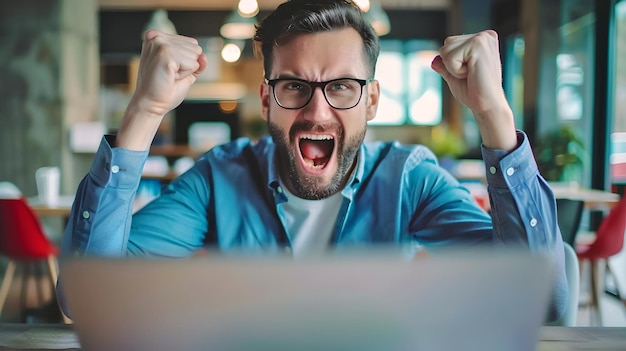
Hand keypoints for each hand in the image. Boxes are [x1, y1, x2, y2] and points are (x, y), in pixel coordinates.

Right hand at [117, 30, 207, 149]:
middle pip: (195, 47)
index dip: (186, 62)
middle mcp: (157, 36)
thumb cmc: (164, 90)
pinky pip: (192, 63)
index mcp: (158, 37)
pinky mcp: (165, 53)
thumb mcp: (185, 72)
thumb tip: (204, 56)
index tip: (170, 70)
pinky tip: (170, 77)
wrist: (151, 105)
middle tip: (169, 75)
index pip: (192, 43)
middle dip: (187, 65)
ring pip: (195, 54)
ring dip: (185, 70)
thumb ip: (197, 62)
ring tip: (168, 76)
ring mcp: (160, 43)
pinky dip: (185, 74)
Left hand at [431, 30, 516, 149]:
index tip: (470, 74)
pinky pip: (449, 57)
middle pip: (446, 45)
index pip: (450, 45)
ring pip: (445, 50)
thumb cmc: (474, 93)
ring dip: (453, 68)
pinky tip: (472, 74)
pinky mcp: (478, 44)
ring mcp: (483, 38)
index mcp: (482, 40)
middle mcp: (484, 35)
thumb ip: (444, 66)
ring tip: (471, 74)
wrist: (488, 105)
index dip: (452, 64)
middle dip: (451, 64)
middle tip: (470, 75)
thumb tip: (434, 60)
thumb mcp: (454, 76)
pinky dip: (455, 70)